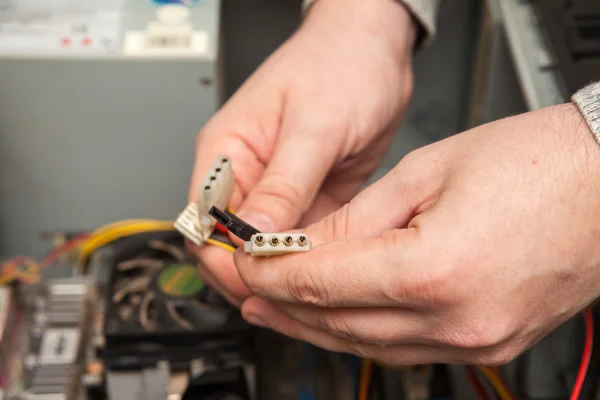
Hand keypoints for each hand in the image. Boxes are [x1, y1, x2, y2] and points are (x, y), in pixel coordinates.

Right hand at [188, 0, 416, 304]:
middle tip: (286, 291)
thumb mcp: (313, 126)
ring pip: (265, 248)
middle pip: (228, 244)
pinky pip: (299, 239)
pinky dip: (308, 257)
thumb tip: (253, 234)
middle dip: (252, 271)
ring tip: (309, 283)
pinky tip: (326, 266)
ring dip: (283, 268)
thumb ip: (284, 183)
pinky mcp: (308, 197)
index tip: (258, 275)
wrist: (376, 48)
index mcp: (226, 152)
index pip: (203, 222)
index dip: (224, 256)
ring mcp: (278, 189)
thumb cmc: (337, 63)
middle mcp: (247, 174)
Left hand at [235, 104, 599, 365]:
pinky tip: (339, 316)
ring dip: (317, 325)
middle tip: (248, 289)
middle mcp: (457, 321)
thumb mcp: (425, 172)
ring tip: (278, 308)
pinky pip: (405, 347)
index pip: (321, 282)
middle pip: (338, 323)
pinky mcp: (488, 343)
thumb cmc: (534, 164)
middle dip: (283, 305)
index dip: (271, 272)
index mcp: (434, 270)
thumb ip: (355, 219)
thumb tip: (304, 244)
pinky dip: (363, 331)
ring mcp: (476, 341)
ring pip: (368, 344)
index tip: (246, 260)